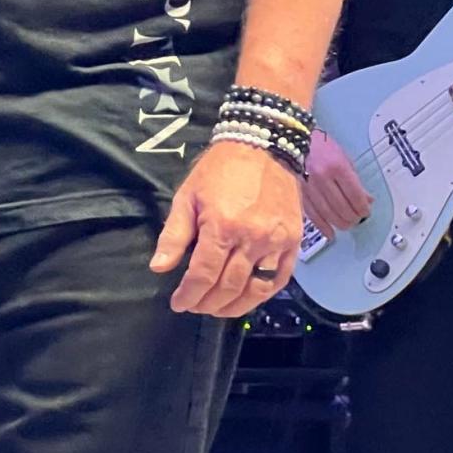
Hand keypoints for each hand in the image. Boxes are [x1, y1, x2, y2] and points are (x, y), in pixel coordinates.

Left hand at [149, 143, 301, 316]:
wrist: (262, 144)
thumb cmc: (219, 169)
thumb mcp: (188, 195)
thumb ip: (174, 234)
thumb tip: (159, 267)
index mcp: (222, 226)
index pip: (203, 274)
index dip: (188, 294)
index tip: (178, 303)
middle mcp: (251, 238)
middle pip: (228, 287)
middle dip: (207, 303)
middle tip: (196, 305)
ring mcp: (275, 241)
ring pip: (256, 290)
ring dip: (235, 306)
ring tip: (218, 308)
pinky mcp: (293, 240)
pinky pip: (280, 279)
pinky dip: (263, 294)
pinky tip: (248, 297)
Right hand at [301, 129, 371, 239]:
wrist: (293, 138)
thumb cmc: (320, 145)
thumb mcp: (343, 157)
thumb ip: (355, 180)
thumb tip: (368, 199)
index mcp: (337, 166)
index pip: (356, 196)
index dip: (363, 208)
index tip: (366, 211)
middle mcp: (323, 178)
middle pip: (344, 208)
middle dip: (354, 218)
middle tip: (357, 218)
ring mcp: (310, 187)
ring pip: (330, 215)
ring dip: (341, 224)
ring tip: (347, 224)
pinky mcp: (299, 194)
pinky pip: (313, 216)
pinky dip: (323, 227)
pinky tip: (331, 233)